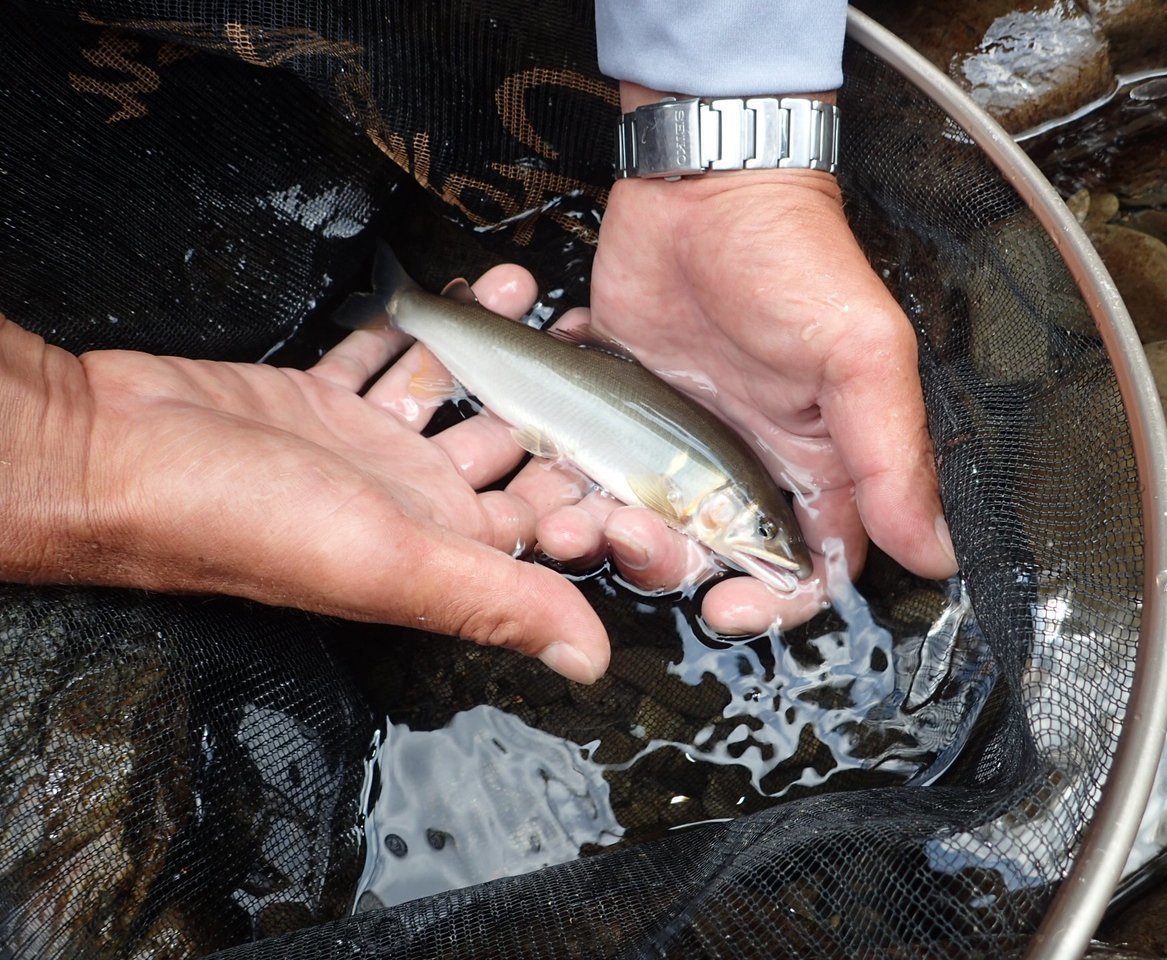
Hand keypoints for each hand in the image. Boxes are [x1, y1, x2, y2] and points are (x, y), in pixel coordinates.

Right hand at [0, 267, 609, 682]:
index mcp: (435, 551)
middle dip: (553, 400)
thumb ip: (499, 602)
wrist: (116, 455)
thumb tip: (594, 661)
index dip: (592, 485)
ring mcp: (364, 449)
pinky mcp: (321, 401)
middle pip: (505, 452)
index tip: (639, 432)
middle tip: (596, 342)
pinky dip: (421, 329)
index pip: (541, 525)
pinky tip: (462, 292)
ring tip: (533, 296)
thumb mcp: (389, 562)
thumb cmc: (240, 521)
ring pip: (450, 395)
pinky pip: (388, 360)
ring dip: (494, 350)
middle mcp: (408, 504)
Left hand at [537, 90, 956, 633]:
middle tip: (631, 537)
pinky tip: (551, 479)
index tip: (729, 606)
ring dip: (604, 537)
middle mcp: (746, 466)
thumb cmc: (795, 258)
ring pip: (641, 527)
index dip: (771, 602)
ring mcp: (677, 444)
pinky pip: (589, 475)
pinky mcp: (619, 414)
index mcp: (815, 466)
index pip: (804, 568)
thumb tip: (934, 552)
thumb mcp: (861, 354)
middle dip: (668, 567)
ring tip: (570, 518)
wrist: (703, 182)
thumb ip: (892, 455)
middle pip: (709, 559)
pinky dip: (566, 489)